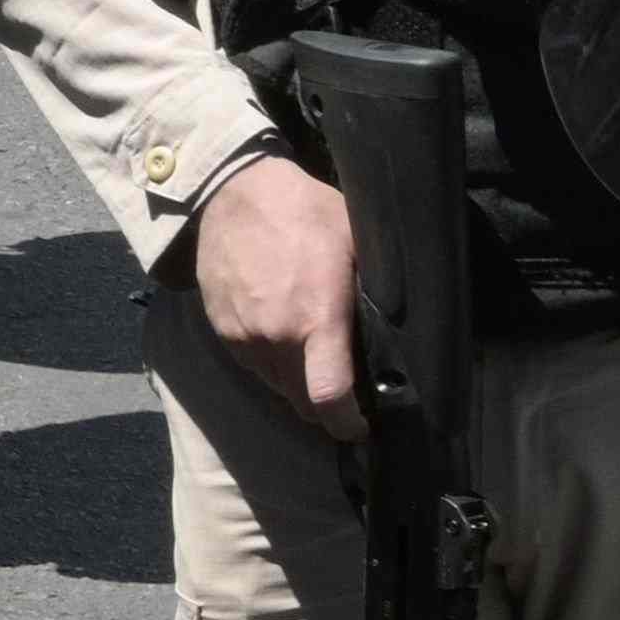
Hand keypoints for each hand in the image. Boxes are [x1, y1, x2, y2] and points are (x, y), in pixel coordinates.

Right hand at [191, 151, 360, 437]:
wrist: (234, 193)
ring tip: (313, 355)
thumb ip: (371, 297)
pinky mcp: (221, 330)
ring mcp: (243, 336)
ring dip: (297, 383)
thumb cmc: (306, 213)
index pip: (329, 396)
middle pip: (301, 402)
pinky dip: (271, 362)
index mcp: (315, 319)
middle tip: (345, 393)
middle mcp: (274, 337)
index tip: (362, 427)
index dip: (348, 423)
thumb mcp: (357, 246)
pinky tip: (283, 332)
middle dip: (325, 407)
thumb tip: (398, 337)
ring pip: (276, 387)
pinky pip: (253, 365)